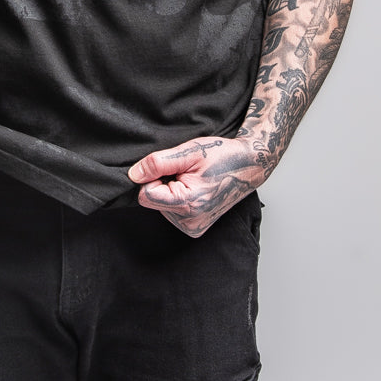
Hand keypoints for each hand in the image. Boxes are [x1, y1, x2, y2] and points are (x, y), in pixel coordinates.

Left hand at [128, 137, 262, 237]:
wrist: (247, 166)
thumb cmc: (221, 155)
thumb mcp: (188, 152)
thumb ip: (158, 163)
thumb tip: (133, 175)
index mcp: (188, 204)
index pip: (146, 195)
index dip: (153, 177)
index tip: (172, 168)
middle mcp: (190, 222)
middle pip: (152, 201)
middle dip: (162, 184)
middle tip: (185, 173)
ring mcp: (193, 228)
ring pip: (160, 207)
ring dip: (170, 191)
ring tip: (192, 180)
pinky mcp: (194, 229)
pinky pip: (171, 212)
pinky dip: (178, 199)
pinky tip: (194, 189)